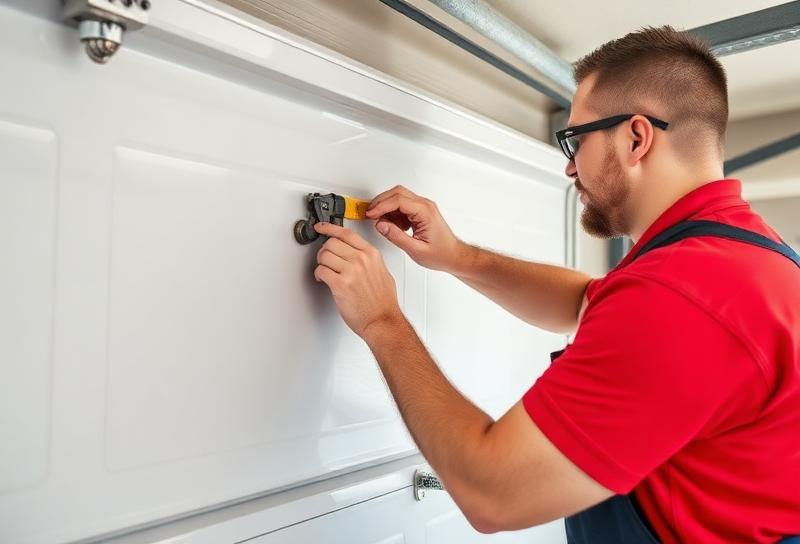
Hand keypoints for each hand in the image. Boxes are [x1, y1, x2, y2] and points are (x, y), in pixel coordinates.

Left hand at [313, 222, 403, 338]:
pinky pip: (321, 271)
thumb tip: (357, 255)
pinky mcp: (340, 285)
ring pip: (324, 255)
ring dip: (320, 263)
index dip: (330, 228)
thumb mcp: (383, 273)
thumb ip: (370, 261)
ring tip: (325, 272)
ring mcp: (351, 271)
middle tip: (324, 259)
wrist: (382, 321)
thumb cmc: (383, 303)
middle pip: (332, 243)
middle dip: (324, 251)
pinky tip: (324, 280)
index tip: (322, 227)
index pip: (347, 233)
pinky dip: (319, 275)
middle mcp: (361, 260)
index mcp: (372, 255)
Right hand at [365, 185, 463, 271]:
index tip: (371, 214)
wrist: (453, 256)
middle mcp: (425, 206)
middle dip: (381, 202)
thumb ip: (396, 236)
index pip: (398, 200)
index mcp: (425, 212)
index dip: (381, 206)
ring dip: (387, 207)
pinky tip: (393, 225)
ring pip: (399, 196)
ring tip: (382, 222)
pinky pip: (402, 205)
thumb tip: (380, 225)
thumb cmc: (441, 254)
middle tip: (370, 214)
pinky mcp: (420, 211)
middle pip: (397, 193)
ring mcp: (423, 207)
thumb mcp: (416, 250)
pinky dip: (393, 212)